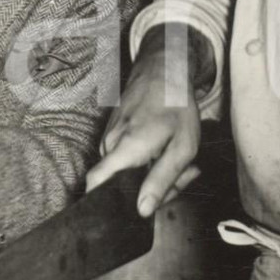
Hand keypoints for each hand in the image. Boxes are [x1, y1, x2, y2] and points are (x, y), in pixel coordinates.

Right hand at [86, 27, 208, 216]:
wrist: (164, 70)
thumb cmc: (176, 106)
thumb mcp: (182, 147)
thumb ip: (162, 180)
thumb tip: (142, 210)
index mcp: (125, 149)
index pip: (95, 183)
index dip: (104, 203)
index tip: (130, 210)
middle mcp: (110, 143)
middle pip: (120, 183)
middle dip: (152, 188)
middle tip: (183, 175)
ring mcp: (110, 136)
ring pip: (126, 170)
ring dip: (153, 172)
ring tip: (176, 156)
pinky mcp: (114, 131)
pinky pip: (127, 156)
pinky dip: (147, 159)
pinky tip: (165, 147)